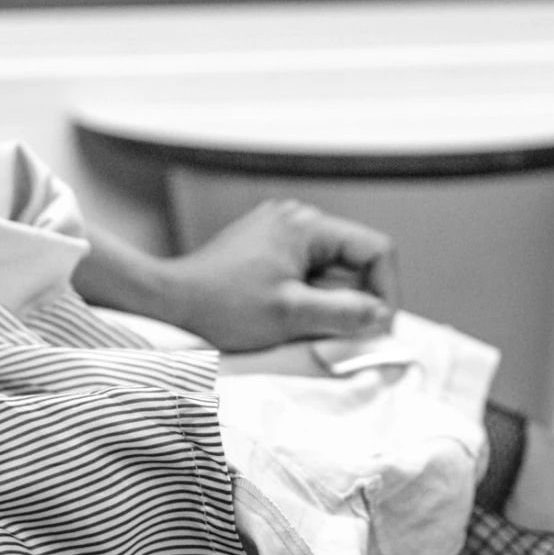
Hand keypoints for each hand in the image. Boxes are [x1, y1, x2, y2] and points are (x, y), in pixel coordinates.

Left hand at [163, 199, 394, 350]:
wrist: (168, 300)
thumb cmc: (221, 305)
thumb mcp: (290, 315)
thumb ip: (343, 314)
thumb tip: (381, 316)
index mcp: (306, 225)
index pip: (375, 250)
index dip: (385, 291)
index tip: (377, 327)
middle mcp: (296, 219)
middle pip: (354, 261)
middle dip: (353, 300)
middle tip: (339, 335)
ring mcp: (280, 232)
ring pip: (331, 270)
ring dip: (329, 302)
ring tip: (305, 327)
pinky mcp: (267, 248)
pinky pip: (307, 273)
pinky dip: (308, 298)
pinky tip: (289, 318)